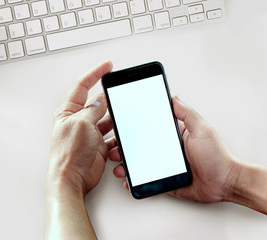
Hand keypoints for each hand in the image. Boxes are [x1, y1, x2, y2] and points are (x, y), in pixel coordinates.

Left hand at [47, 61, 112, 195]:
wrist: (72, 178)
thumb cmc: (69, 154)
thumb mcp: (82, 124)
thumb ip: (93, 109)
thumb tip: (101, 99)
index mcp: (68, 112)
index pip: (82, 86)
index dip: (95, 74)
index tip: (107, 66)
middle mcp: (78, 121)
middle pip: (96, 102)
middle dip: (108, 98)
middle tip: (119, 91)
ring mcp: (89, 133)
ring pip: (106, 119)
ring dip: (115, 118)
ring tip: (122, 117)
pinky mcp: (97, 145)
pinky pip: (111, 135)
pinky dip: (117, 135)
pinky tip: (120, 134)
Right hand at [108, 96, 239, 202]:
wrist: (225, 183)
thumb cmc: (217, 156)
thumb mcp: (201, 129)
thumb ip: (186, 113)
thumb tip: (172, 96)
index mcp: (172, 136)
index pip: (148, 129)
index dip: (132, 128)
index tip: (120, 125)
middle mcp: (165, 150)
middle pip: (139, 146)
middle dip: (123, 147)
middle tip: (113, 147)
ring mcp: (163, 166)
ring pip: (139, 164)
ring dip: (125, 164)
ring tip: (118, 164)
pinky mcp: (165, 181)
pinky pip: (146, 181)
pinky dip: (135, 182)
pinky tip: (128, 180)